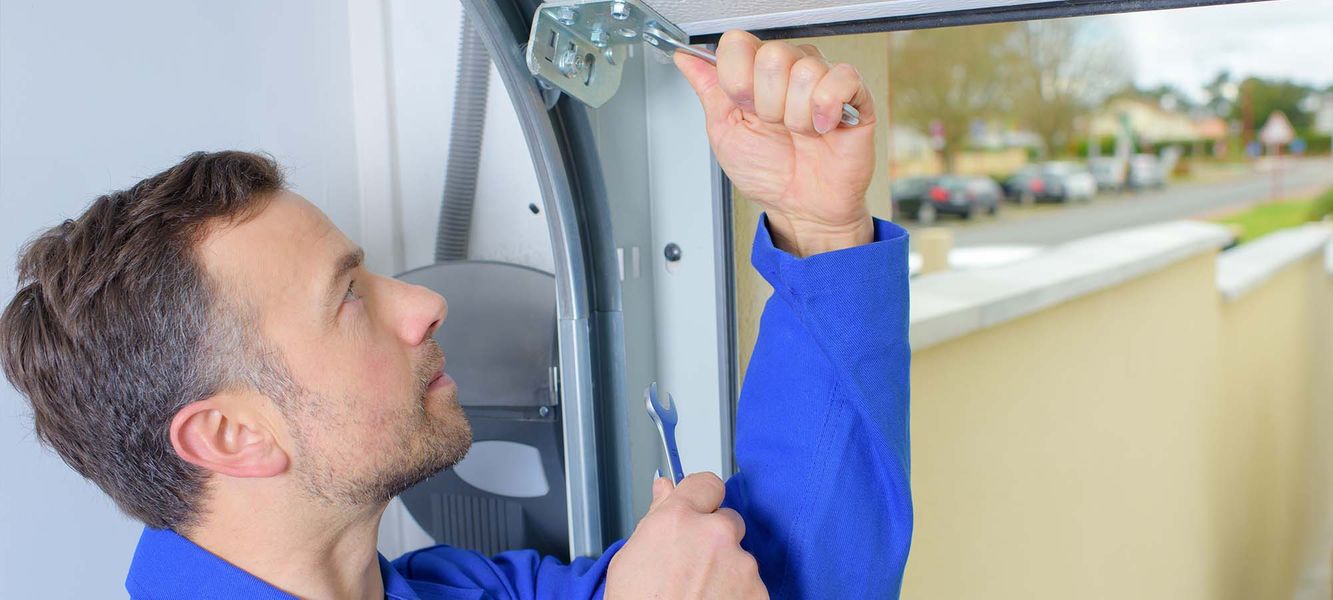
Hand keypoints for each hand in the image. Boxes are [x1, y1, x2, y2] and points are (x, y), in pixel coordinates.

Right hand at [605, 473, 767, 599]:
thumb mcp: (631, 559)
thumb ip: (656, 517)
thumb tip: (664, 489)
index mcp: (678, 520)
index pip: (706, 484)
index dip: (701, 498)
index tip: (699, 510)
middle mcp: (715, 535)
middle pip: (727, 521)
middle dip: (714, 539)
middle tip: (692, 568)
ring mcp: (741, 565)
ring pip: (740, 557)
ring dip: (727, 571)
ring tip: (699, 597)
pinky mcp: (759, 593)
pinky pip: (752, 586)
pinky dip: (738, 596)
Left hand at [675, 30, 876, 256]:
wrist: (802, 208)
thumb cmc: (768, 174)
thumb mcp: (724, 132)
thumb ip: (708, 90)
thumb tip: (686, 59)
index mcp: (755, 74)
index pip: (738, 43)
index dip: (737, 79)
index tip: (743, 107)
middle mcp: (788, 70)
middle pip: (772, 55)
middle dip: (767, 103)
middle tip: (775, 125)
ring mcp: (821, 80)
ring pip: (804, 71)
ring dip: (796, 116)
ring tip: (800, 133)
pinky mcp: (855, 95)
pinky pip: (841, 78)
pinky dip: (826, 109)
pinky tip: (823, 128)